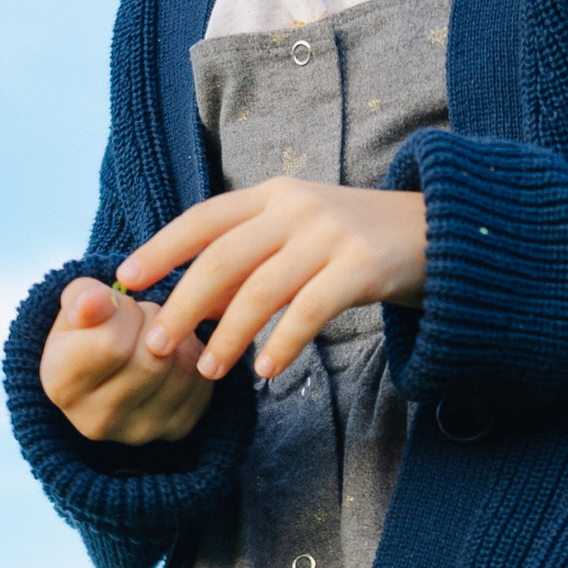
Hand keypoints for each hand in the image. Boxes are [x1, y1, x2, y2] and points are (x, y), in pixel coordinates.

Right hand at [39, 275, 214, 444]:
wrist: (108, 372)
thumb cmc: (88, 330)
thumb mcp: (76, 306)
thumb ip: (82, 298)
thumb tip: (95, 300)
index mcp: (61, 385)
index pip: (112, 344)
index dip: (124, 313)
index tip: (119, 307)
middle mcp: (96, 420)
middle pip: (152, 360)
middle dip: (155, 323)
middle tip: (144, 316)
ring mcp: (138, 432)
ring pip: (183, 368)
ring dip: (179, 336)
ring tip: (159, 331)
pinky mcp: (175, 430)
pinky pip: (202, 382)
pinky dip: (195, 356)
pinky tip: (174, 352)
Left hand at [119, 181, 426, 382]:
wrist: (440, 232)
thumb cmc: (356, 244)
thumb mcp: (297, 238)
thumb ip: (248, 264)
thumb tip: (189, 307)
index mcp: (273, 196)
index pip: (203, 219)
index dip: (162, 248)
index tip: (126, 279)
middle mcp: (296, 208)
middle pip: (223, 258)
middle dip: (184, 304)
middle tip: (158, 345)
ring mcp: (330, 234)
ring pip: (261, 288)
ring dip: (229, 334)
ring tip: (210, 370)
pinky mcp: (363, 265)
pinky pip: (310, 309)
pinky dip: (283, 341)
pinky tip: (265, 369)